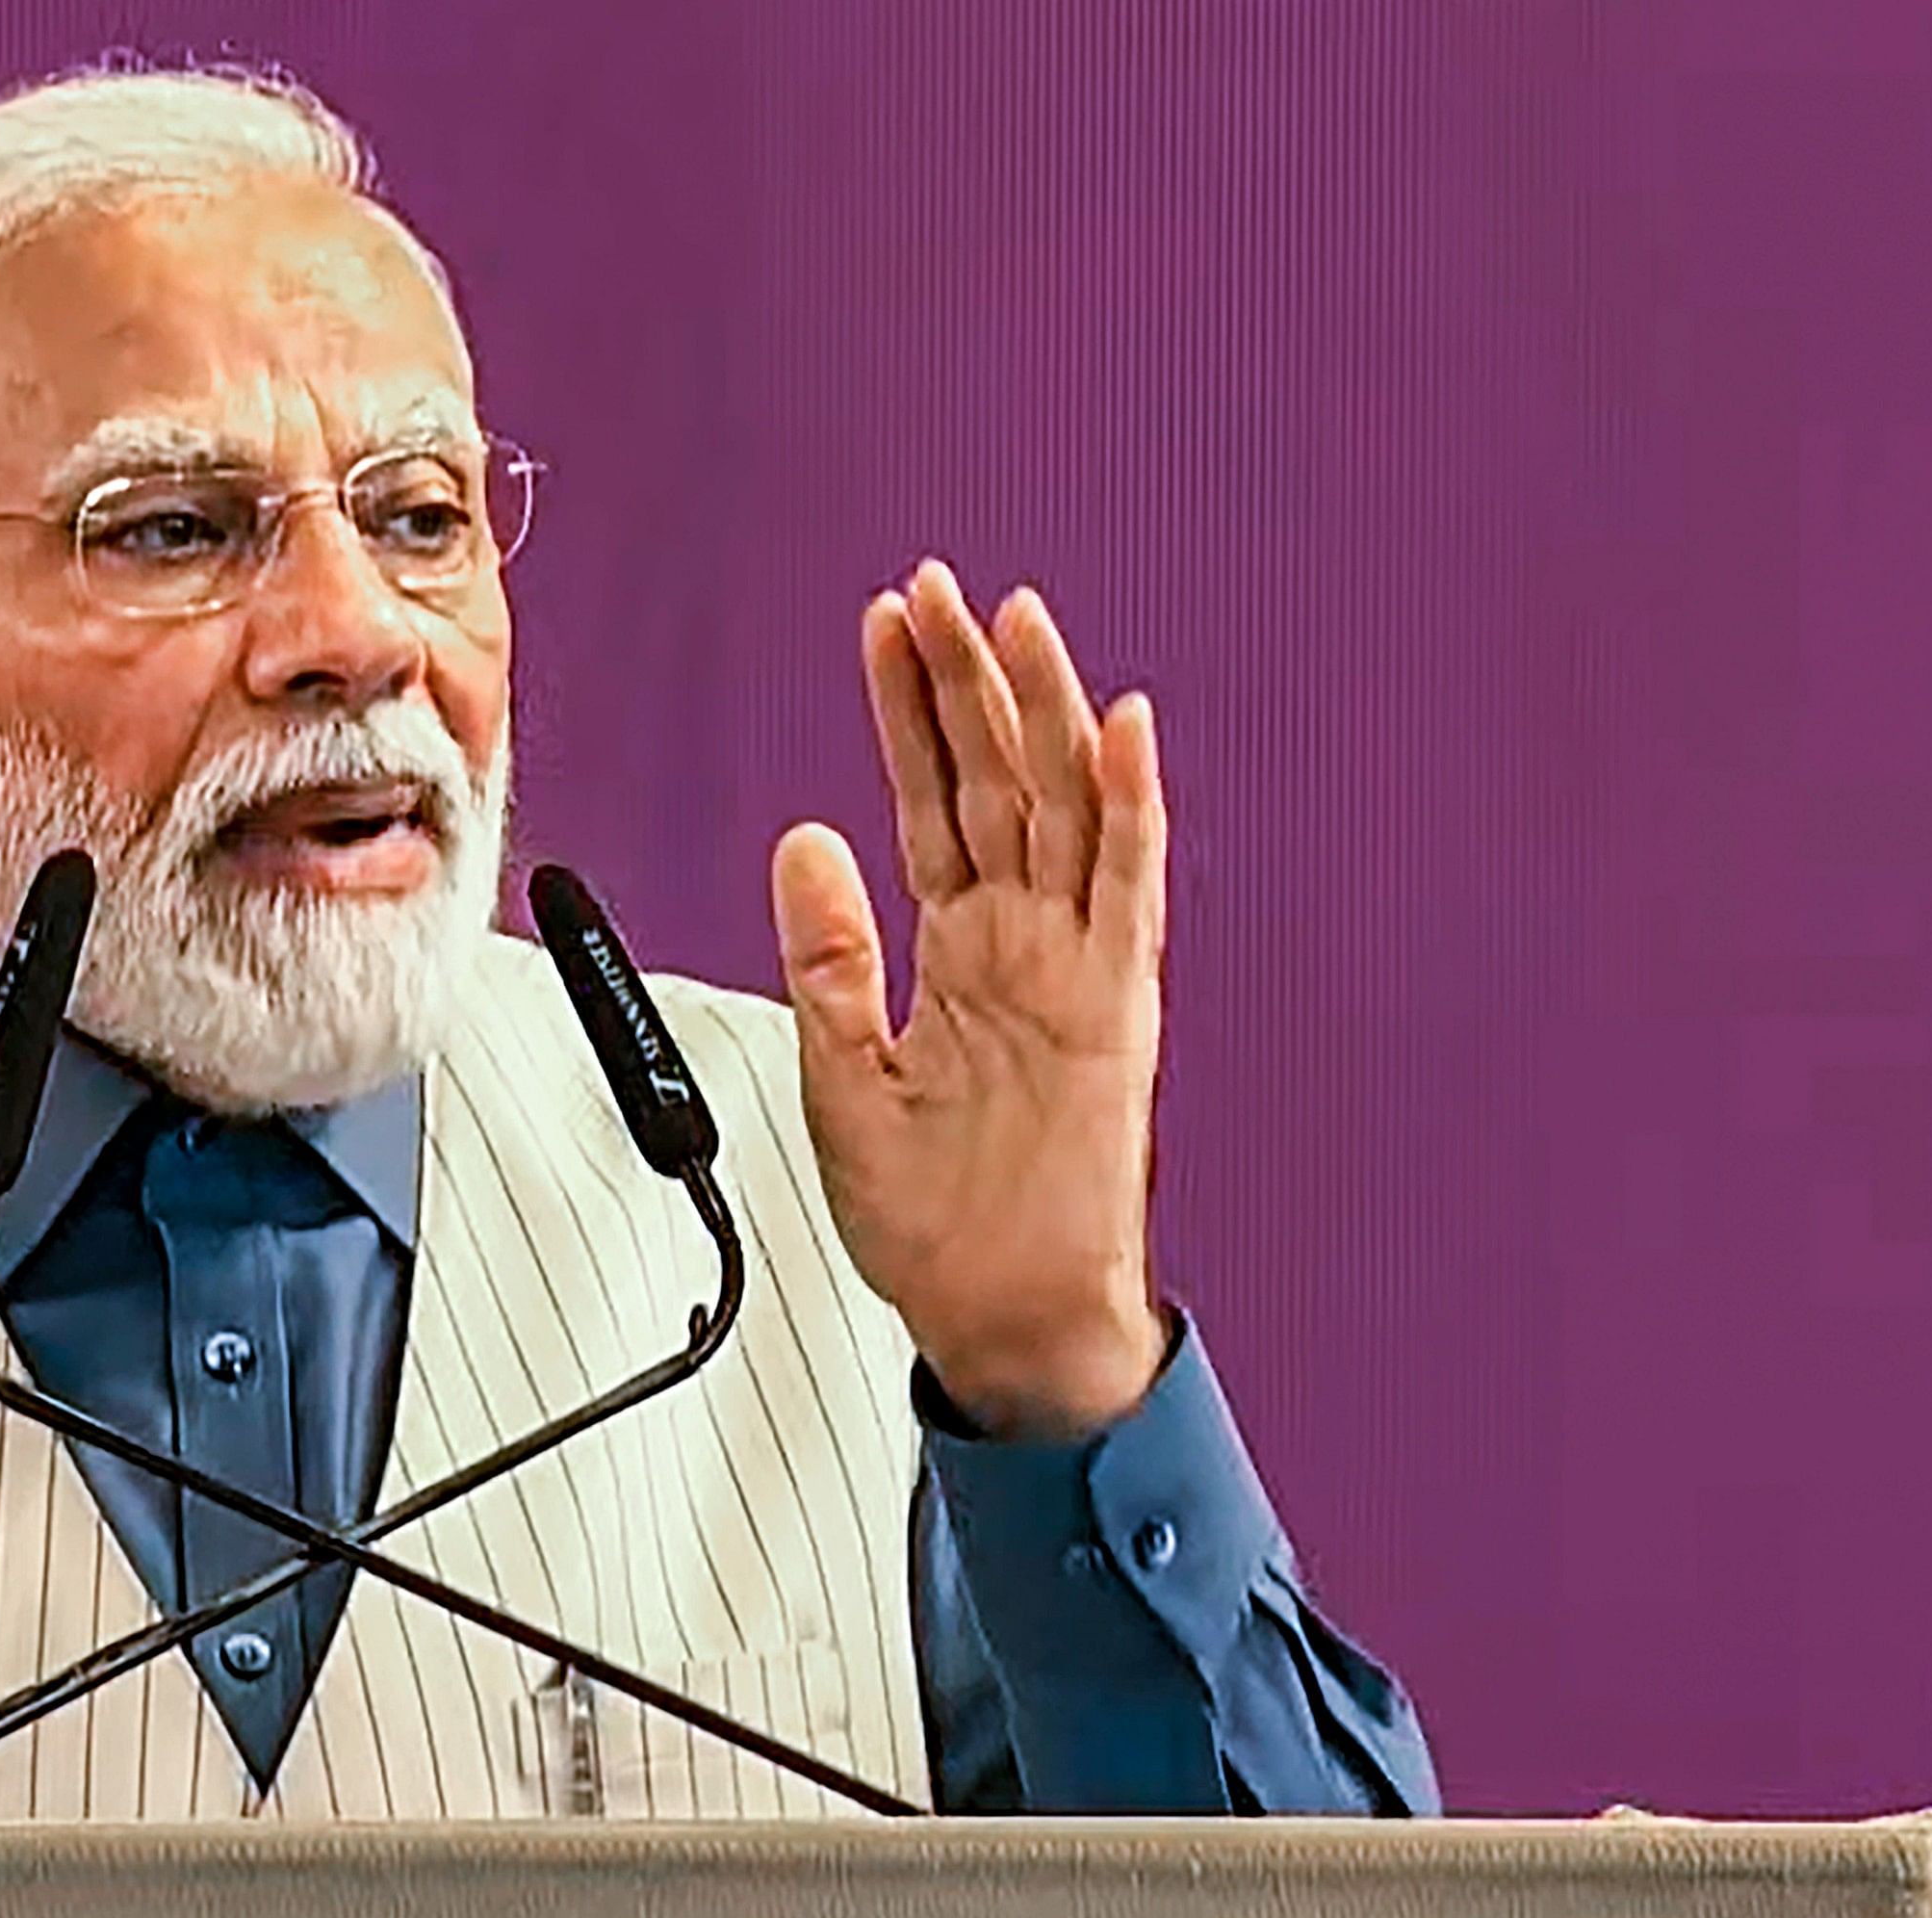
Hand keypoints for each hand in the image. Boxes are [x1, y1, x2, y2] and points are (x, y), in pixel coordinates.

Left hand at [772, 561, 1168, 1439]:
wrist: (999, 1317)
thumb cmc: (936, 1222)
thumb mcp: (841, 1072)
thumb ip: (829, 955)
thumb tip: (804, 843)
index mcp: (959, 953)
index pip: (931, 801)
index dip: (908, 713)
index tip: (885, 625)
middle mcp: (1023, 943)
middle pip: (997, 780)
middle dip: (964, 681)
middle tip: (934, 586)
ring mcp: (1075, 969)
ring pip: (1064, 809)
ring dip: (1041, 712)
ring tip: (1013, 618)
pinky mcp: (1115, 1010)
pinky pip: (1126, 890)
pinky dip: (1128, 807)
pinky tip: (1118, 728)